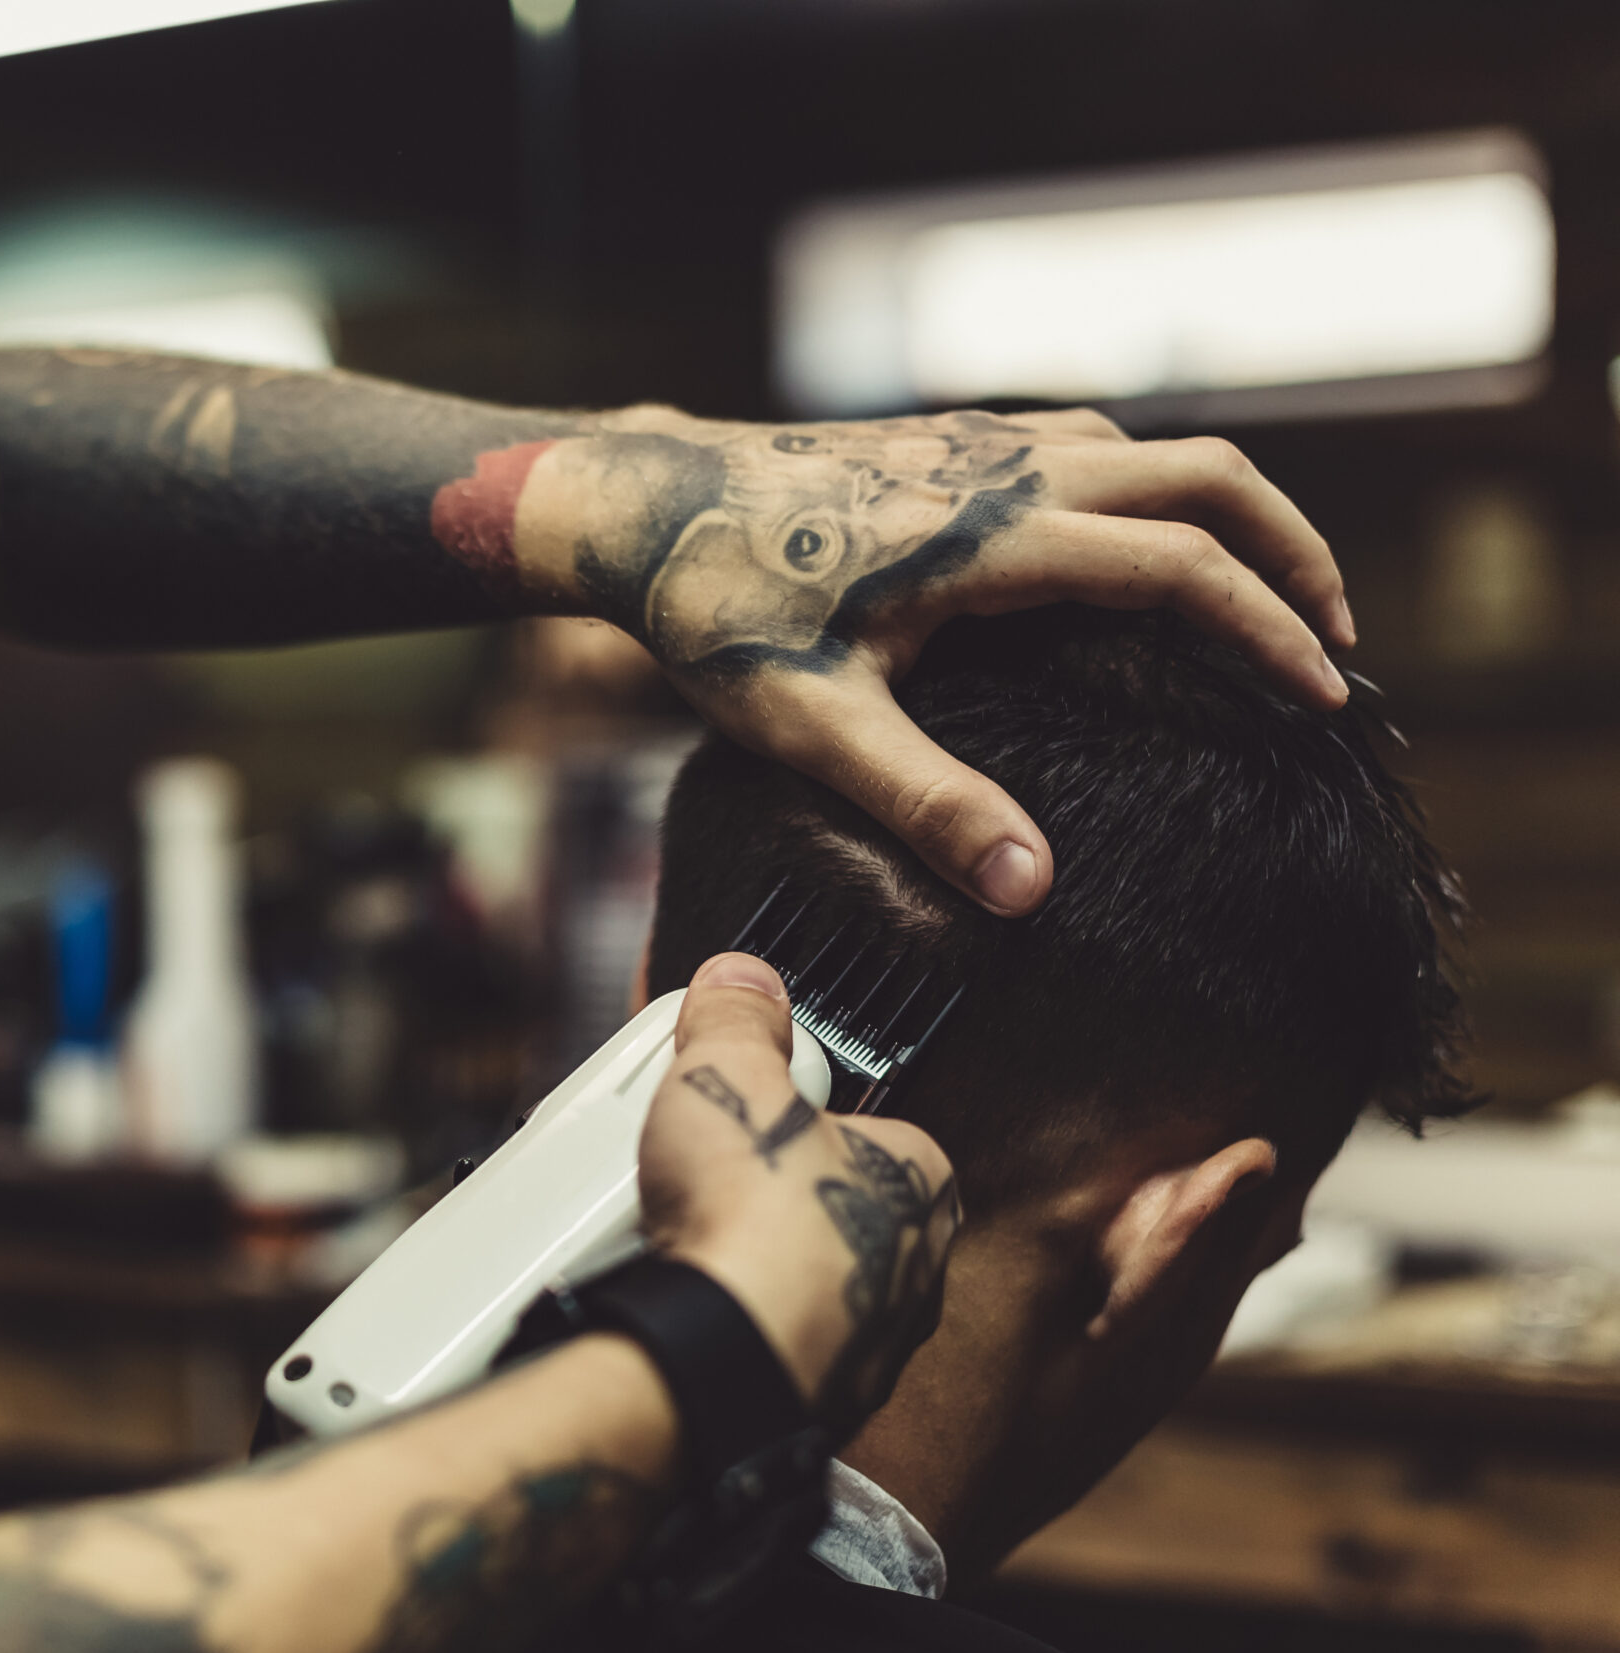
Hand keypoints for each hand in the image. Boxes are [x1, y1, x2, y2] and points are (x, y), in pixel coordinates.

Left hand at [511, 407, 1350, 914]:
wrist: (642, 504)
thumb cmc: (717, 613)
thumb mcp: (814, 726)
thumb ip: (926, 803)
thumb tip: (1032, 888)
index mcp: (995, 535)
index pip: (1182, 568)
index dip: (1269, 630)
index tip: (1324, 697)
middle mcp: (1007, 467)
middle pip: (1209, 474)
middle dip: (1292, 549)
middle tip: (1333, 640)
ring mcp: (981, 441)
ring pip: (1156, 448)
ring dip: (1229, 512)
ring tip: (1263, 598)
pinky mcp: (951, 440)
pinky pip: (1095, 443)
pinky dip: (1157, 491)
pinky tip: (1139, 553)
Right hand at [636, 953, 961, 1437]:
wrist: (723, 1358)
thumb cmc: (756, 1219)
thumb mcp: (731, 1077)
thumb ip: (738, 1021)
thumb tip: (742, 977)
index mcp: (920, 1183)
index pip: (864, 1130)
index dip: (791, 1116)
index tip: (737, 1113)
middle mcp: (912, 1270)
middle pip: (823, 1206)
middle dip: (760, 1194)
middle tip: (696, 1177)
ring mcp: (865, 1344)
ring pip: (795, 1283)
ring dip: (739, 1262)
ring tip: (674, 1237)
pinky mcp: (810, 1399)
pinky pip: (762, 1343)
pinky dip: (723, 1322)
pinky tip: (680, 1303)